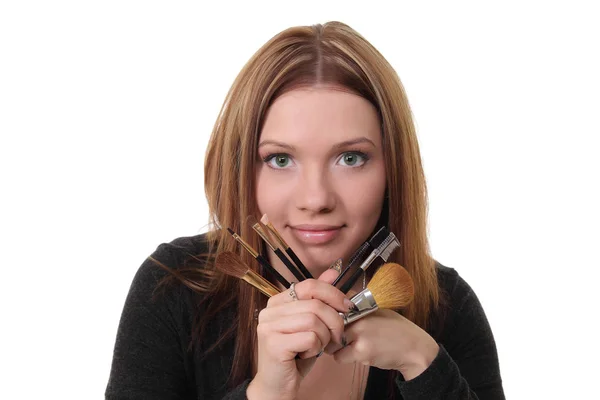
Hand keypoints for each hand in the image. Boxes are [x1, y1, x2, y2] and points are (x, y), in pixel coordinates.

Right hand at [247, 269, 353, 399]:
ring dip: (324, 337)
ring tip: (317, 346)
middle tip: (337, 335)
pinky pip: (310, 338)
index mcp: (277, 302)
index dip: (332, 293)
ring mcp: (269, 327)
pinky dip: (316, 348)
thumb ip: (318, 298)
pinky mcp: (274, 344)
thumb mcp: (310, 324)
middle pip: (315, 304)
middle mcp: (269, 311)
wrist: (277, 386)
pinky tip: (307, 354)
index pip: (309, 285)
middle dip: (334, 320)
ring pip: (314, 321)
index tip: (347, 306)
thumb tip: (333, 272)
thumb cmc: (295, 354)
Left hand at [331, 309, 439, 380]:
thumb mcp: (377, 311)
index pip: (332, 309)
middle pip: (328, 326)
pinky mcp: (362, 352)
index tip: (332, 325)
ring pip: (331, 344)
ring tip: (351, 347)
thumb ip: (357, 309)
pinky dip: (345, 358)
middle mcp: (358, 318)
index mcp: (361, 306)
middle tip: (339, 339)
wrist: (413, 348)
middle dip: (331, 334)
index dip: (329, 319)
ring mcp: (359, 335)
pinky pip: (340, 357)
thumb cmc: (396, 330)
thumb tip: (335, 307)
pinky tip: (357, 355)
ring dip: (337, 348)